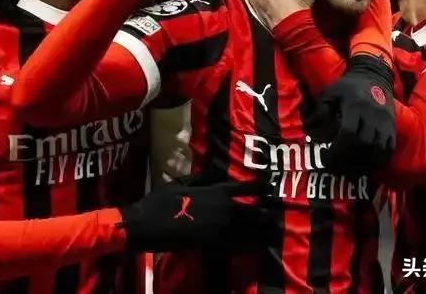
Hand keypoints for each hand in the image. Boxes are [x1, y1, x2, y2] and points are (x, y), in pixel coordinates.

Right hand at [119, 178, 266, 251]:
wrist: (147, 224)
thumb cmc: (161, 200)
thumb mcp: (182, 183)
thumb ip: (201, 181)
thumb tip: (213, 176)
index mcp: (218, 191)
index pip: (248, 188)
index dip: (262, 187)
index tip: (270, 187)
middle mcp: (225, 209)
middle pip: (257, 212)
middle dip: (269, 214)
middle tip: (278, 215)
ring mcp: (221, 229)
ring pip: (252, 232)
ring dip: (264, 231)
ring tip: (274, 232)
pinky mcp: (214, 246)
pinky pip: (239, 248)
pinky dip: (249, 247)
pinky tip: (255, 247)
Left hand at [318, 55, 395, 176]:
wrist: (373, 76)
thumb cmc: (347, 86)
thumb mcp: (330, 92)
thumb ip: (320, 110)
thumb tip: (309, 129)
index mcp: (355, 105)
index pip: (348, 133)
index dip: (337, 149)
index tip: (326, 157)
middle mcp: (372, 114)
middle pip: (364, 143)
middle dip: (350, 157)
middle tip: (337, 165)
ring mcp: (385, 121)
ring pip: (379, 148)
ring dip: (365, 161)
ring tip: (352, 166)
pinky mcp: (392, 125)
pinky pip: (390, 147)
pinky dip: (380, 158)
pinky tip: (368, 162)